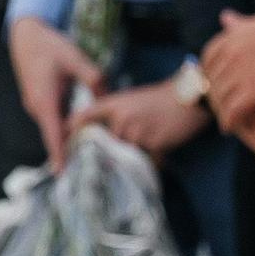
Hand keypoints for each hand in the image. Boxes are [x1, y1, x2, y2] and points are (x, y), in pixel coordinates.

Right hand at [9, 16, 108, 166]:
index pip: (53, 134)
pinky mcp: (40, 99)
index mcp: (45, 101)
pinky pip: (55, 116)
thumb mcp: (77, 59)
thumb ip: (94, 79)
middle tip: (95, 160)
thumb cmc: (51, 47)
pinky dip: (67, 122)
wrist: (27, 36)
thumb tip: (108, 99)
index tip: (62, 172)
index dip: (59, 153)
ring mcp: (37, 104)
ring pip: (56, 124)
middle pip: (56, 133)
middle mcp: (37, 107)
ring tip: (94, 145)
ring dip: (71, 133)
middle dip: (72, 147)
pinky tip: (84, 123)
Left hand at [71, 83, 207, 159]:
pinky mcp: (152, 143)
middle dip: (113, 149)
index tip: (64, 141)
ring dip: (136, 153)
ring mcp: (136, 132)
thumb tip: (100, 135)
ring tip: (150, 141)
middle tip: (122, 149)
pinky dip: (153, 157)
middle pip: (106, 144)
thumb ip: (115, 114)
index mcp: (114, 105)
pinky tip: (161, 146)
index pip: (83, 117)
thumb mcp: (133, 99)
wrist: (189, 97)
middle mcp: (121, 119)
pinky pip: (147, 158)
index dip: (71, 129)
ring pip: (127, 153)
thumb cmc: (162, 98)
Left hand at [202, 9, 254, 132]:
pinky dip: (229, 121)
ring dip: (221, 109)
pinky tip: (230, 128)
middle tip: (219, 103)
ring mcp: (240, 74)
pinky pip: (233, 111)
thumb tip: (225, 16)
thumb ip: (241, 24)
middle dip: (215, 93)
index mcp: (231, 38)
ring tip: (225, 117)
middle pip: (213, 80)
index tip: (215, 81)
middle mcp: (231, 56)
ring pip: (221, 98)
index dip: (209, 72)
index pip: (208, 58)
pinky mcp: (254, 92)